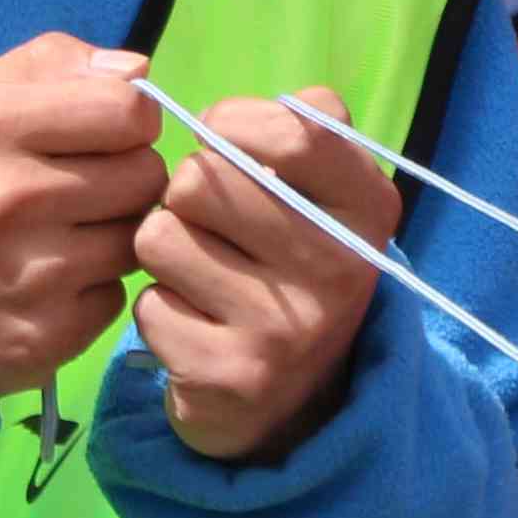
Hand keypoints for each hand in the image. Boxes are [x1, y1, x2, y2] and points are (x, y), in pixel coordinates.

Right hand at [0, 35, 162, 403]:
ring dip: (110, 237)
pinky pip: (114, 299)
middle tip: (74, 193)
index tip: (102, 136)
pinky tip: (45, 288)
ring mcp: (29, 275)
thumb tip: (137, 70)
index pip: (127, 110)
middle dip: (122, 179)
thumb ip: (46, 66)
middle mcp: (8, 197)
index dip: (126, 120)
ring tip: (58, 239)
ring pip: (136, 239)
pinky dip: (90, 293)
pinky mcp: (43, 338)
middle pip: (144, 175)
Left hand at [127, 86, 394, 463]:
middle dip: (187, 197)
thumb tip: (223, 119)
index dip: (231, 124)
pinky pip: (147, 304)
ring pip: (160, 237)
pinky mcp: (233, 377)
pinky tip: (197, 327)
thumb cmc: (291, 261)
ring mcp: (288, 328)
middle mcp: (342, 269)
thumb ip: (300, 128)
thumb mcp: (323, 190)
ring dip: (165, 254)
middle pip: (199, 180)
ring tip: (204, 278)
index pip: (290, 131)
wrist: (294, 399)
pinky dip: (159, 312)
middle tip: (216, 230)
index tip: (223, 142)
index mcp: (369, 208)